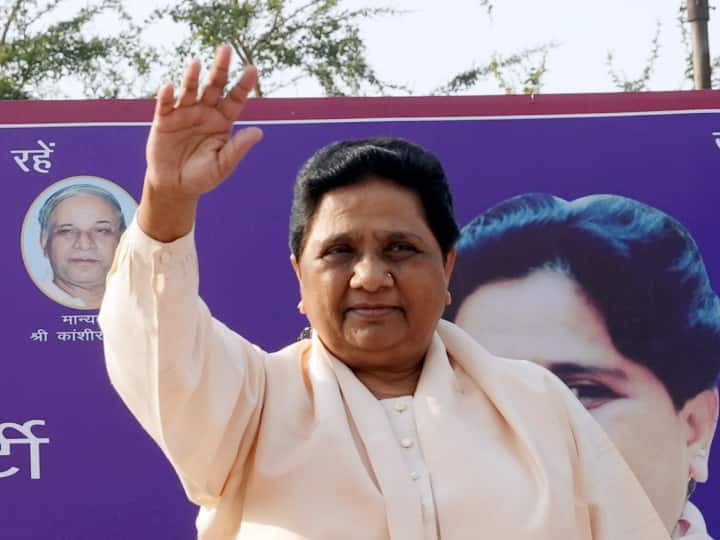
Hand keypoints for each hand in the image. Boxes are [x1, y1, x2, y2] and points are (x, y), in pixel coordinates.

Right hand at [138, 45, 262, 240]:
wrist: (175, 186)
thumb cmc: (202, 176)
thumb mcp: (223, 165)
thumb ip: (238, 148)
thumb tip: (258, 132)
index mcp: (223, 121)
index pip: (236, 99)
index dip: (243, 84)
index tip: (253, 69)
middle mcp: (205, 112)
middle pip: (214, 86)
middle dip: (220, 68)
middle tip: (226, 49)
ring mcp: (184, 113)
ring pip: (190, 90)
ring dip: (192, 77)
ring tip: (196, 64)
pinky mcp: (164, 120)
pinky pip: (166, 105)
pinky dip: (167, 96)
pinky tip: (170, 87)